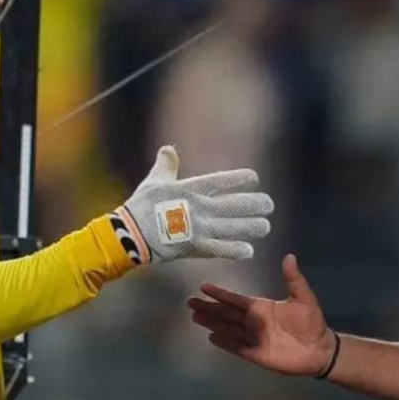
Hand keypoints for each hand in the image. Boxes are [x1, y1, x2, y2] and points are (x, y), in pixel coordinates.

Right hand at [120, 146, 273, 262]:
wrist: (129, 234)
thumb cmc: (141, 206)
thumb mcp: (154, 181)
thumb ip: (166, 165)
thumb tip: (168, 148)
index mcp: (191, 189)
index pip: (221, 181)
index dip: (240, 178)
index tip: (254, 177)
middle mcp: (199, 207)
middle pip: (234, 204)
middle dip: (254, 204)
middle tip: (269, 205)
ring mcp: (199, 228)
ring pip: (233, 227)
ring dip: (251, 227)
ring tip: (265, 227)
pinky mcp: (195, 247)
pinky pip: (220, 249)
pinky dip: (235, 250)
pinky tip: (250, 251)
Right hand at [189, 254, 336, 375]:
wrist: (319, 348)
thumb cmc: (311, 322)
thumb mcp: (303, 297)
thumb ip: (293, 278)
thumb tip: (290, 256)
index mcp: (261, 307)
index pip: (236, 299)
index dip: (220, 294)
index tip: (204, 287)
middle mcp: (253, 321)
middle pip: (226, 313)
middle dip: (209, 308)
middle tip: (190, 303)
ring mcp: (253, 337)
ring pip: (228, 328)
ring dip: (212, 323)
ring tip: (195, 317)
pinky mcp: (255, 353)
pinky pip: (236, 346)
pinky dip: (224, 342)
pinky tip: (212, 337)